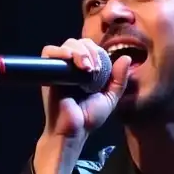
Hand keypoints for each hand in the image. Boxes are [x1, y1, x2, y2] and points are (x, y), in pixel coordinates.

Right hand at [33, 38, 130, 173]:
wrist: (73, 130)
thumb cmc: (88, 118)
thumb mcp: (110, 98)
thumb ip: (119, 80)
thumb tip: (126, 58)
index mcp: (87, 70)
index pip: (92, 48)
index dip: (98, 52)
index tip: (101, 69)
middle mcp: (72, 67)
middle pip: (80, 43)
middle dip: (90, 51)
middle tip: (94, 69)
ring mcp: (60, 68)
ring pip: (68, 44)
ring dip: (79, 51)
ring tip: (85, 68)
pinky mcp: (47, 71)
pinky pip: (49, 52)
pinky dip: (60, 51)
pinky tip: (69, 60)